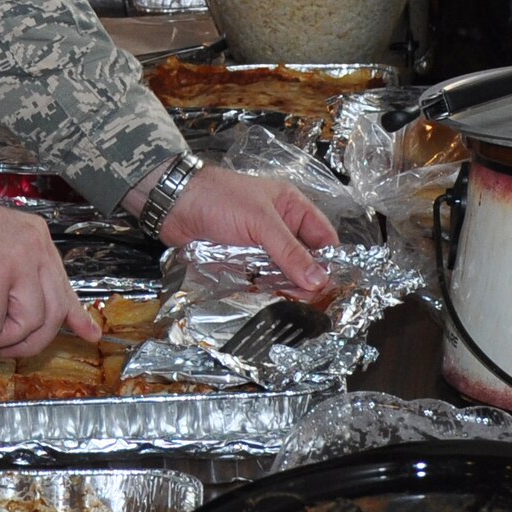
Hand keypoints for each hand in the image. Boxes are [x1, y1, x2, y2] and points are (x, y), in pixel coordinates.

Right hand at [0, 191, 99, 357]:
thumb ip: (16, 273)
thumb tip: (33, 310)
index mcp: (35, 236)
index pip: (64, 284)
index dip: (75, 314)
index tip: (88, 333)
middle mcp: (33, 246)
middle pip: (52, 313)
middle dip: (29, 341)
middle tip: (4, 347)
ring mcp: (16, 261)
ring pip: (26, 324)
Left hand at [124, 161, 337, 292]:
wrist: (174, 204)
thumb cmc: (219, 199)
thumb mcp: (260, 222)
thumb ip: (290, 251)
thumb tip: (320, 280)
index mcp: (291, 207)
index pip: (323, 237)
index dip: (331, 261)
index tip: (337, 289)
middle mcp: (278, 227)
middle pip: (304, 260)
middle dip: (309, 281)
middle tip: (317, 307)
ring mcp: (259, 246)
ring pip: (283, 273)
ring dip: (288, 290)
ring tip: (298, 312)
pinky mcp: (241, 261)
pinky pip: (260, 280)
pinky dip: (267, 292)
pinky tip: (274, 307)